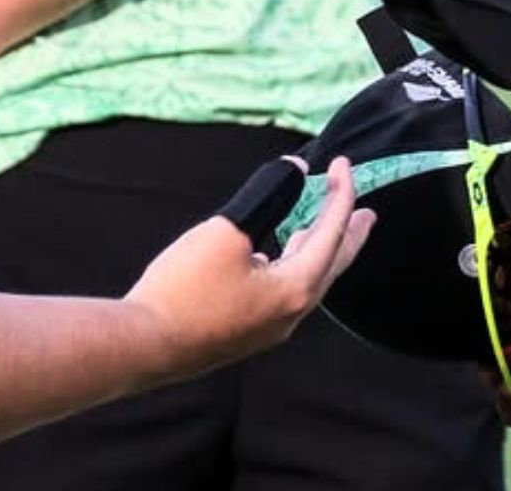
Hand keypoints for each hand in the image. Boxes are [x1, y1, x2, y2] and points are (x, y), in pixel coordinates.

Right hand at [124, 156, 374, 384]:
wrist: (142, 345)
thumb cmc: (185, 289)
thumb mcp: (227, 230)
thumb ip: (267, 196)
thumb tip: (293, 170)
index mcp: (297, 288)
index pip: (331, 232)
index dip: (341, 193)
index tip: (341, 164)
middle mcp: (292, 314)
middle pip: (332, 264)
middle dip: (350, 234)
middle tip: (368, 214)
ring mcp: (269, 329)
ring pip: (308, 281)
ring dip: (320, 250)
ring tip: (325, 229)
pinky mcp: (246, 333)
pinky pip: (284, 294)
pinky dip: (293, 267)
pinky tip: (275, 258)